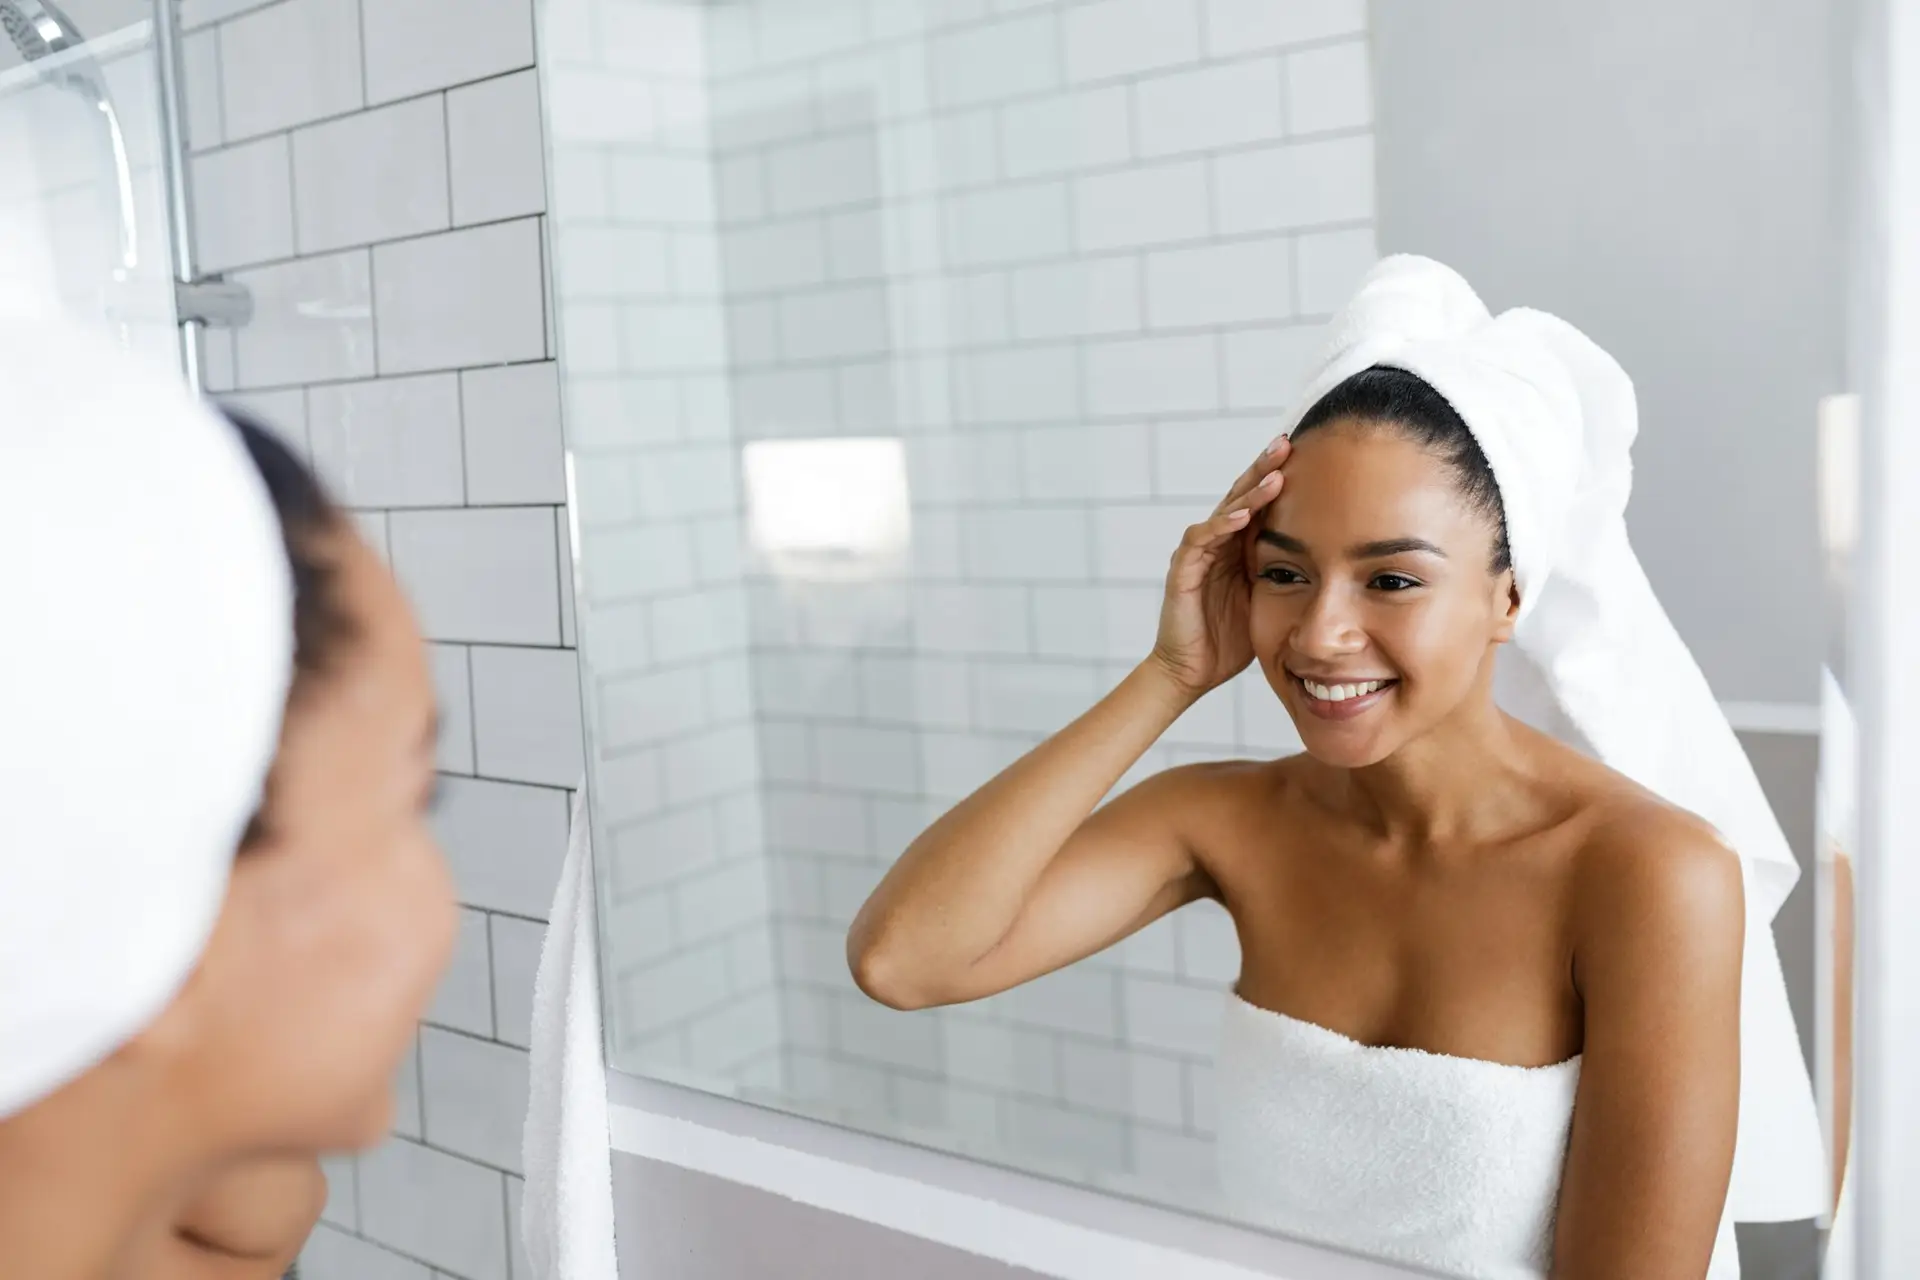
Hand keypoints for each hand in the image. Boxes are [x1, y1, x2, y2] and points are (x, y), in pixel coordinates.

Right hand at [1148, 436, 1288, 696]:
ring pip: (1225, 512)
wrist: (1191, 672)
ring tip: (1275, 474)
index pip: (1259, 503)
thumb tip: (1332, 561)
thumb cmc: (1229, 640)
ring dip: (1249, 493)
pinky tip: (1242, 516)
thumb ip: (1286, 575)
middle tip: (1288, 443)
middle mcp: (1216, 544)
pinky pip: (1201, 541)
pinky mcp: (1182, 572)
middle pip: (1241, 496)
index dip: (1277, 478)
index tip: (1306, 455)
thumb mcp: (1268, 601)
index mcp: (1237, 548)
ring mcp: (1197, 555)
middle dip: (1264, 469)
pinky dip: (1222, 526)